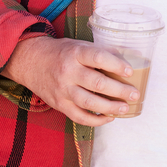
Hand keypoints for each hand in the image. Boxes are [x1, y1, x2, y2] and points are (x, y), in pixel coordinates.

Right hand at [2, 34, 139, 126]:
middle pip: (97, 83)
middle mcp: (68, 71)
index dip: (116, 65)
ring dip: (110, 107)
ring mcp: (63, 90)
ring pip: (89, 102)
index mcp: (75, 53)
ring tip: (125, 108)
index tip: (129, 72)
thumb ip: (100, 53)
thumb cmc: (61, 53)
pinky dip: (96, 120)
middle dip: (119, 91)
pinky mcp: (59, 104)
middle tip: (134, 94)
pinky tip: (108, 117)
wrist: (31, 62)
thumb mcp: (79, 46)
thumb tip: (128, 59)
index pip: (98, 58)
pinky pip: (79, 116)